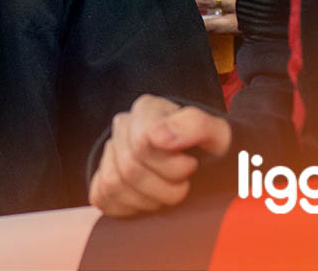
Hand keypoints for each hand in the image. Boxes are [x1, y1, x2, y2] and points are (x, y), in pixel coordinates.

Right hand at [89, 94, 230, 216]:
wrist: (196, 157)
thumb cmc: (206, 146)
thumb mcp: (216, 132)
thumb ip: (194, 126)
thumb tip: (159, 137)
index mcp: (148, 109)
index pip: (144, 144)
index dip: (172, 165)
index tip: (192, 165)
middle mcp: (123, 125)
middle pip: (130, 169)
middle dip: (165, 188)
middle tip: (184, 183)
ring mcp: (109, 151)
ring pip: (113, 185)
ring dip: (148, 200)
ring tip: (167, 193)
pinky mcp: (101, 177)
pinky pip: (102, 197)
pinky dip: (127, 208)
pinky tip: (147, 200)